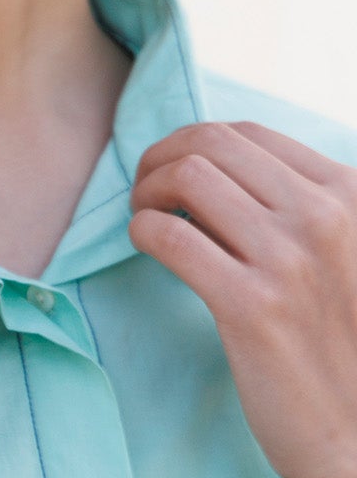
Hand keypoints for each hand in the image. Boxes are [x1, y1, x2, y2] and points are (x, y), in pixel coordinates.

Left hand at [127, 120, 356, 477]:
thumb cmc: (342, 343)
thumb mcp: (345, 254)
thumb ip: (302, 209)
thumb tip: (221, 169)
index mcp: (348, 196)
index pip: (248, 134)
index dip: (193, 143)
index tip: (173, 171)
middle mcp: (323, 218)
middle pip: (211, 143)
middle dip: (160, 155)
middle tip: (145, 189)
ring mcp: (288, 260)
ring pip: (186, 178)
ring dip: (146, 190)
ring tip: (144, 218)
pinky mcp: (251, 306)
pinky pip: (169, 236)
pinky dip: (142, 231)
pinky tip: (147, 248)